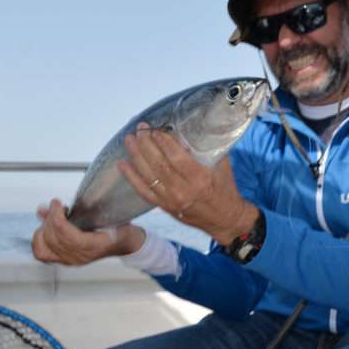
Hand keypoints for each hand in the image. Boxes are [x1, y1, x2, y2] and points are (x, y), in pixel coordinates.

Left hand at [32, 199, 144, 265]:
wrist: (126, 245)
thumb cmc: (120, 229)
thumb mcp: (112, 216)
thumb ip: (88, 208)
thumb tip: (60, 202)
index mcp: (93, 246)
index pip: (66, 235)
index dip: (57, 216)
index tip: (57, 203)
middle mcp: (80, 256)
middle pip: (53, 239)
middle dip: (50, 219)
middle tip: (56, 206)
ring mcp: (71, 260)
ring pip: (44, 248)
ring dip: (43, 230)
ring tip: (52, 218)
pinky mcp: (65, 260)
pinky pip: (42, 254)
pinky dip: (39, 240)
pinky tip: (45, 229)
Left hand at [118, 125, 257, 244]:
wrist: (225, 219)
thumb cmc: (225, 189)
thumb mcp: (222, 166)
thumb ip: (206, 149)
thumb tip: (188, 130)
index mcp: (200, 179)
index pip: (177, 158)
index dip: (164, 142)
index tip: (155, 129)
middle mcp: (183, 191)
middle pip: (159, 164)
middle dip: (146, 144)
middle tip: (140, 129)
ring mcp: (171, 200)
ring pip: (148, 176)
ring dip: (136, 156)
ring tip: (129, 140)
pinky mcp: (164, 207)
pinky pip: (144, 191)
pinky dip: (132, 177)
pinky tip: (123, 164)